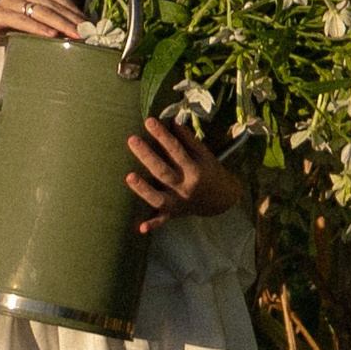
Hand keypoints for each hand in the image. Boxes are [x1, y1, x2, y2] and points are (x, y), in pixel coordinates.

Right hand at [0, 0, 85, 44]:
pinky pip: (23, 20)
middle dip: (74, 20)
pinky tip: (52, 36)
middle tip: (90, 33)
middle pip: (54, 6)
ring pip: (42, 12)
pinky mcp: (0, 12)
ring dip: (62, 24)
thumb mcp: (20, 17)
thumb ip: (38, 19)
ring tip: (77, 35)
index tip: (91, 26)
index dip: (76, 12)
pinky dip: (39, 29)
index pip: (59, 0)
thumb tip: (64, 33)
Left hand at [126, 117, 243, 230]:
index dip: (162, 136)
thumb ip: (187, 139)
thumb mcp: (204, 154)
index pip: (176, 151)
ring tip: (129, 176)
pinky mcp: (172, 214)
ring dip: (143, 189)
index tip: (149, 121)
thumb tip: (170, 120)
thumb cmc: (209, 171)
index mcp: (194, 170)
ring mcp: (178, 203)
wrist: (221, 199)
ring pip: (158, 198)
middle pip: (163, 172)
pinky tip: (141, 228)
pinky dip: (152, 225)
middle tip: (132, 140)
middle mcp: (185, 187)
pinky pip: (162, 221)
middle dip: (147, 156)